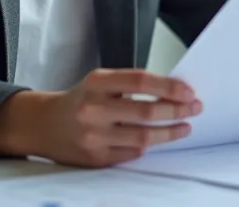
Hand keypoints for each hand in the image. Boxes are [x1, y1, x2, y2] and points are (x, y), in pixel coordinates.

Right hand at [0, 69, 201, 166]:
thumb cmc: (80, 99)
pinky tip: (158, 139)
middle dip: (177, 110)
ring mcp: (93, 136)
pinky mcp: (95, 157)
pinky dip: (148, 146)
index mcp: (97, 83)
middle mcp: (93, 108)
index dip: (169, 86)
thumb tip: (174, 91)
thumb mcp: (100, 82)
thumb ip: (131, 84)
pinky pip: (132, 153)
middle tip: (195, 108)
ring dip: (170, 132)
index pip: (141, 81)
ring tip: (185, 127)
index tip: (189, 91)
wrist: (43, 124)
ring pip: (143, 137)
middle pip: (146, 111)